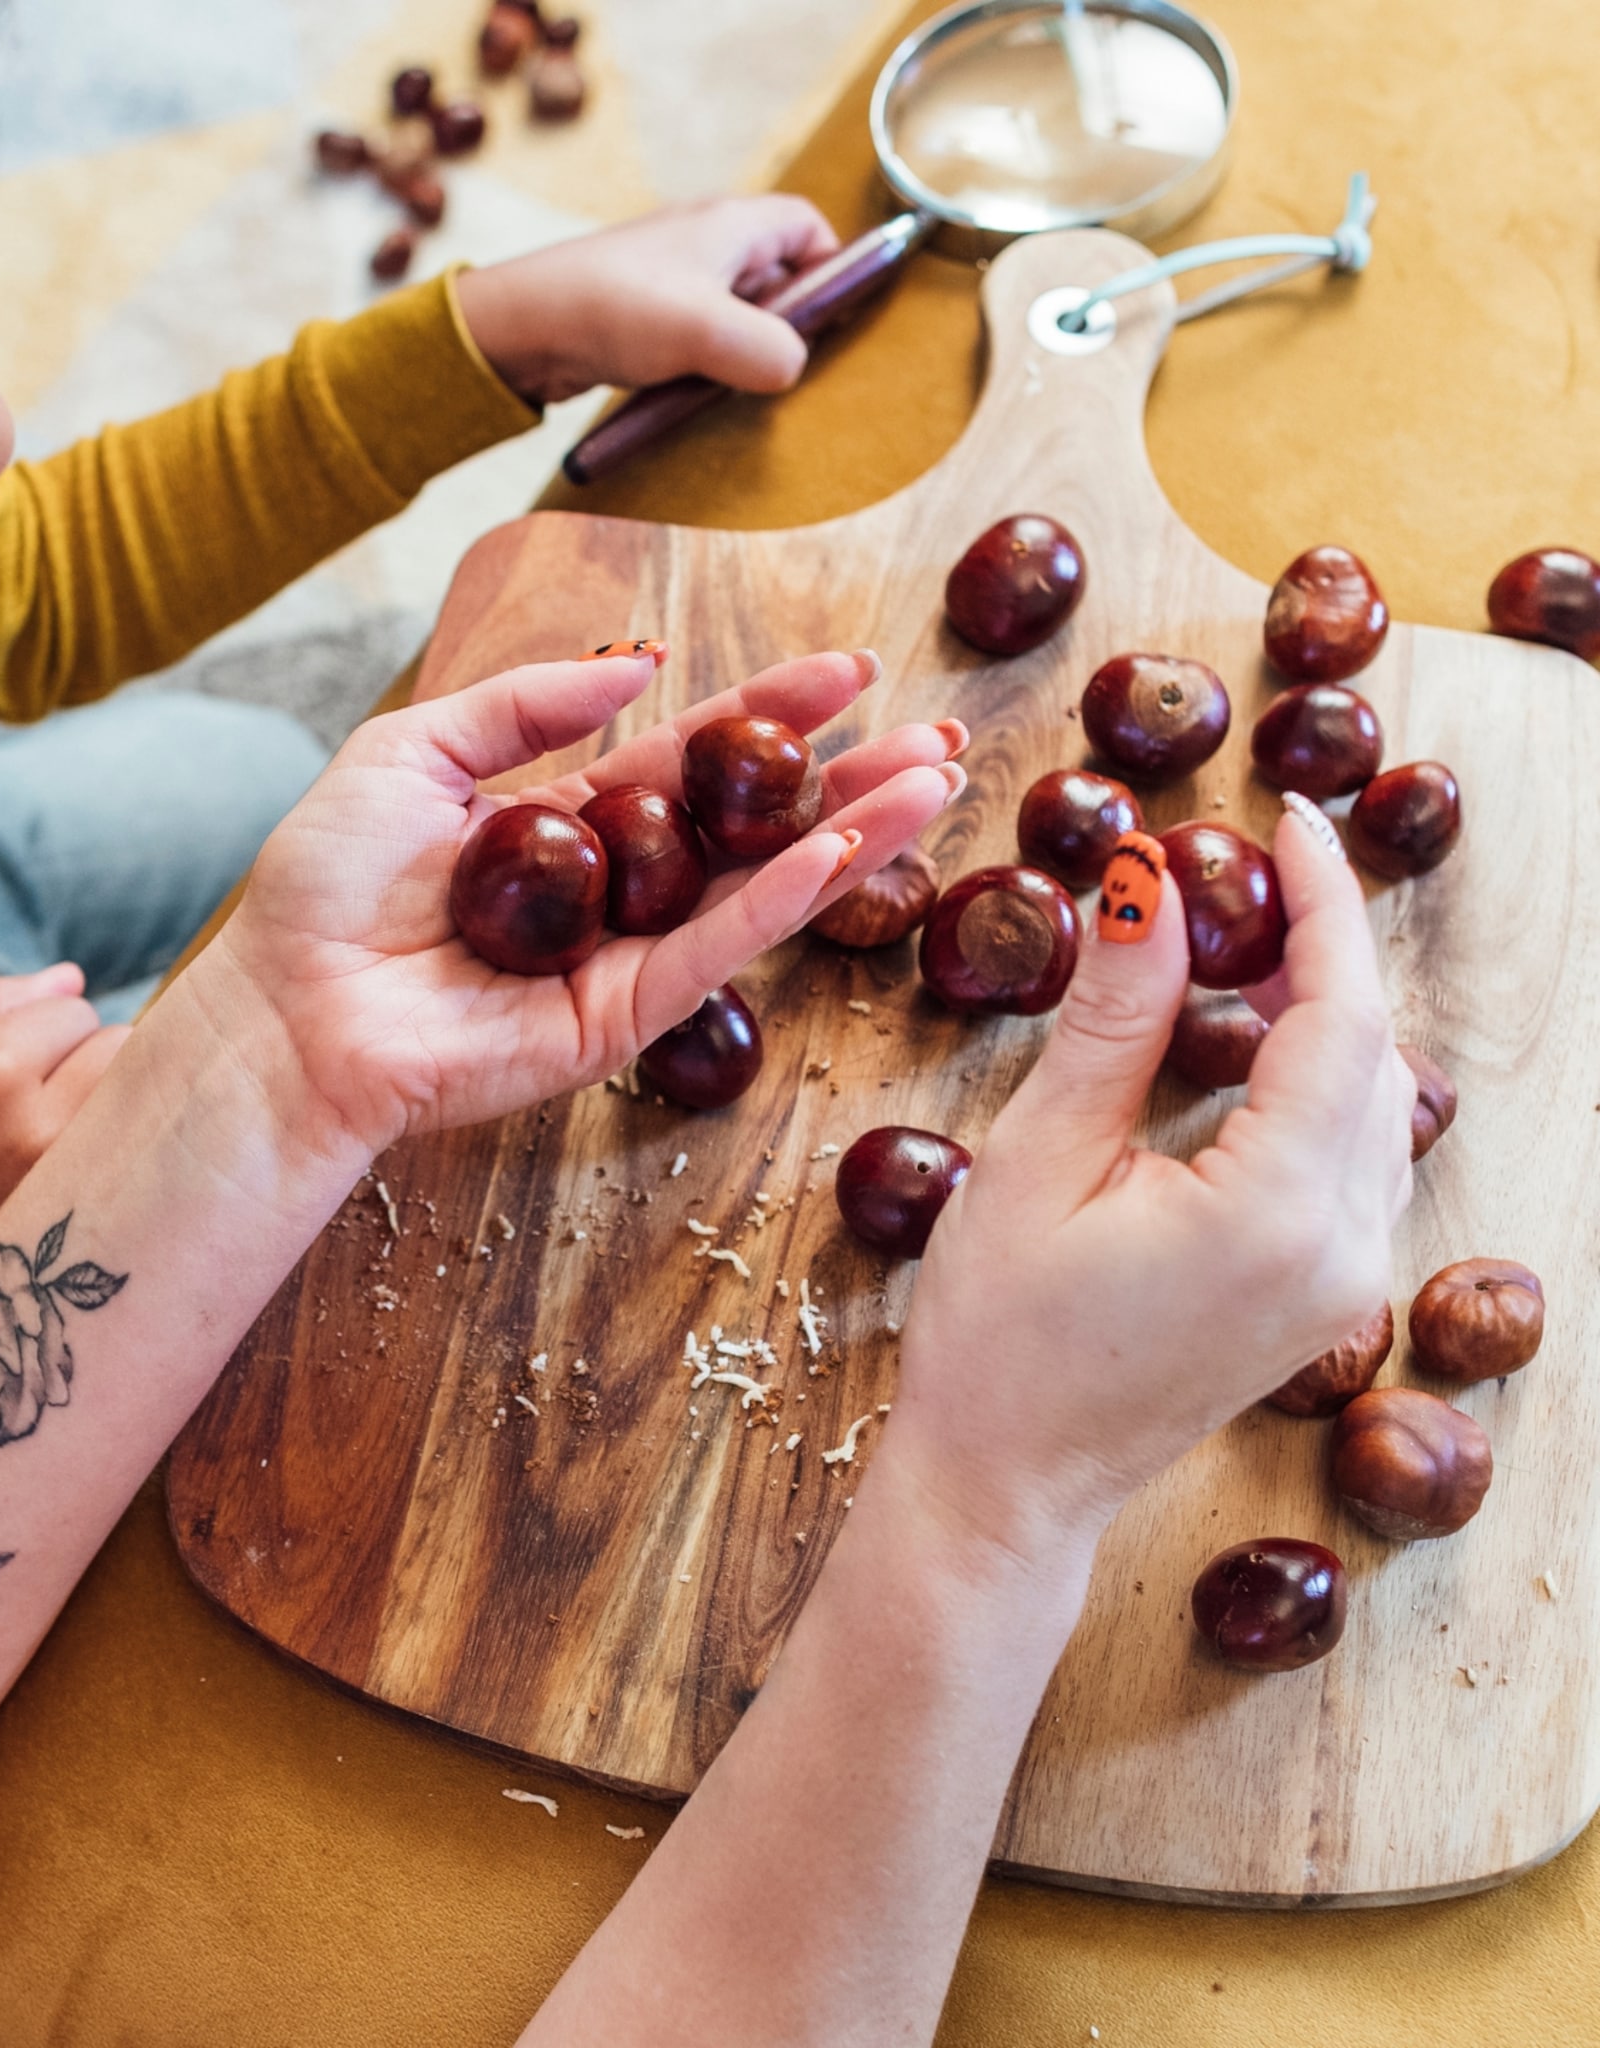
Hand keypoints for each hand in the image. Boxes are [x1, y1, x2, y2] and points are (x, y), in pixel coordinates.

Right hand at [0, 965, 129, 1356]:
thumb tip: (76, 977)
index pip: (75, 1011)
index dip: (48, 1035)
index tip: (12, 1074)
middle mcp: (41, 1126)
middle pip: (125, 1046)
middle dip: (93, 1065)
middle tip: (43, 1108)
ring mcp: (80, 1182)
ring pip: (149, 1097)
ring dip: (122, 1105)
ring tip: (63, 1142)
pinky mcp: (106, 1226)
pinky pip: (156, 1155)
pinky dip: (137, 1152)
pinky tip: (96, 1176)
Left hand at [201, 648, 961, 1159]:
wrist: (288, 1008)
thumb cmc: (327, 885)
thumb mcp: (415, 750)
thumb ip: (525, 705)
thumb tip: (640, 666)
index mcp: (565, 820)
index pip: (690, 755)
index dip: (769, 711)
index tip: (850, 668)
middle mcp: (610, 887)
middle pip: (749, 822)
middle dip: (844, 777)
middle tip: (937, 735)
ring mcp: (623, 956)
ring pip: (755, 888)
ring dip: (848, 836)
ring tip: (932, 784)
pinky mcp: (620, 1019)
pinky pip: (713, 951)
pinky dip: (779, 902)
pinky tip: (843, 851)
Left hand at [453, 197, 841, 404]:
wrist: (522, 328)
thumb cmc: (612, 309)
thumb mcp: (707, 330)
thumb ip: (770, 349)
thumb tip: (794, 366)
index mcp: (732, 224)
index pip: (809, 227)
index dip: (833, 268)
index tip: (835, 319)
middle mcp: (706, 243)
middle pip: (778, 275)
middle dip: (790, 321)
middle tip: (784, 366)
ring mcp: (674, 281)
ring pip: (737, 314)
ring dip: (744, 352)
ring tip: (734, 384)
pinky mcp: (646, 317)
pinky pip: (697, 338)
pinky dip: (706, 365)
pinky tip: (694, 392)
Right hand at [889, 811, 1415, 1561]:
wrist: (1006, 1483)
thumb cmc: (999, 1339)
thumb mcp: (1040, 1159)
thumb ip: (1114, 1016)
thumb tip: (1146, 882)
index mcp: (1277, 1212)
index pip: (1340, 1018)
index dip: (1322, 906)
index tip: (1288, 823)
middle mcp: (1341, 1250)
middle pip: (1370, 1056)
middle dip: (1315, 952)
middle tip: (1232, 879)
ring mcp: (1343, 1283)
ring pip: (1368, 1107)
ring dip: (1313, 1018)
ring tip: (1221, 954)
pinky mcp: (1322, 1298)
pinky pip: (1346, 1159)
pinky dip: (1306, 1087)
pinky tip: (1230, 1055)